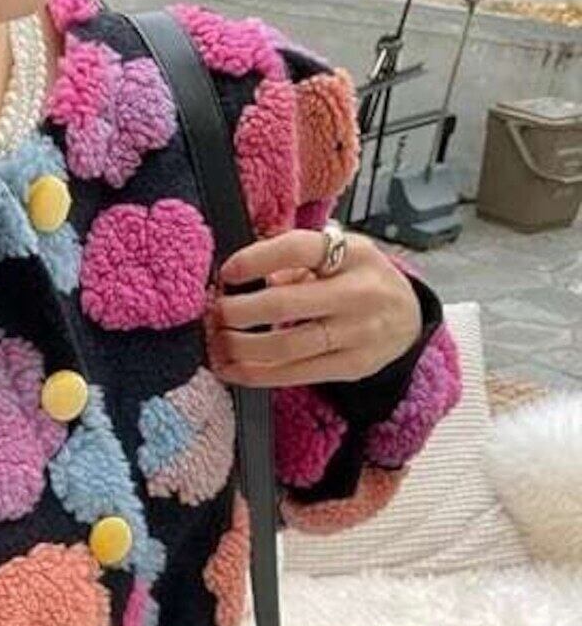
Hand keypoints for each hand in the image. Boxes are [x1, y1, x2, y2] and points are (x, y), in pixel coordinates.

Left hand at [207, 229, 422, 386]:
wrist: (408, 319)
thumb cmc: (359, 280)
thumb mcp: (341, 253)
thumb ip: (295, 260)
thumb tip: (237, 278)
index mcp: (354, 254)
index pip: (297, 250)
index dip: (255, 260)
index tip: (227, 273)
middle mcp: (358, 293)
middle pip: (283, 304)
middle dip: (238, 311)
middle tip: (216, 313)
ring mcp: (356, 334)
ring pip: (284, 347)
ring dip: (239, 347)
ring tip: (217, 342)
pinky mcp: (349, 367)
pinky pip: (292, 375)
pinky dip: (253, 374)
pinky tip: (230, 368)